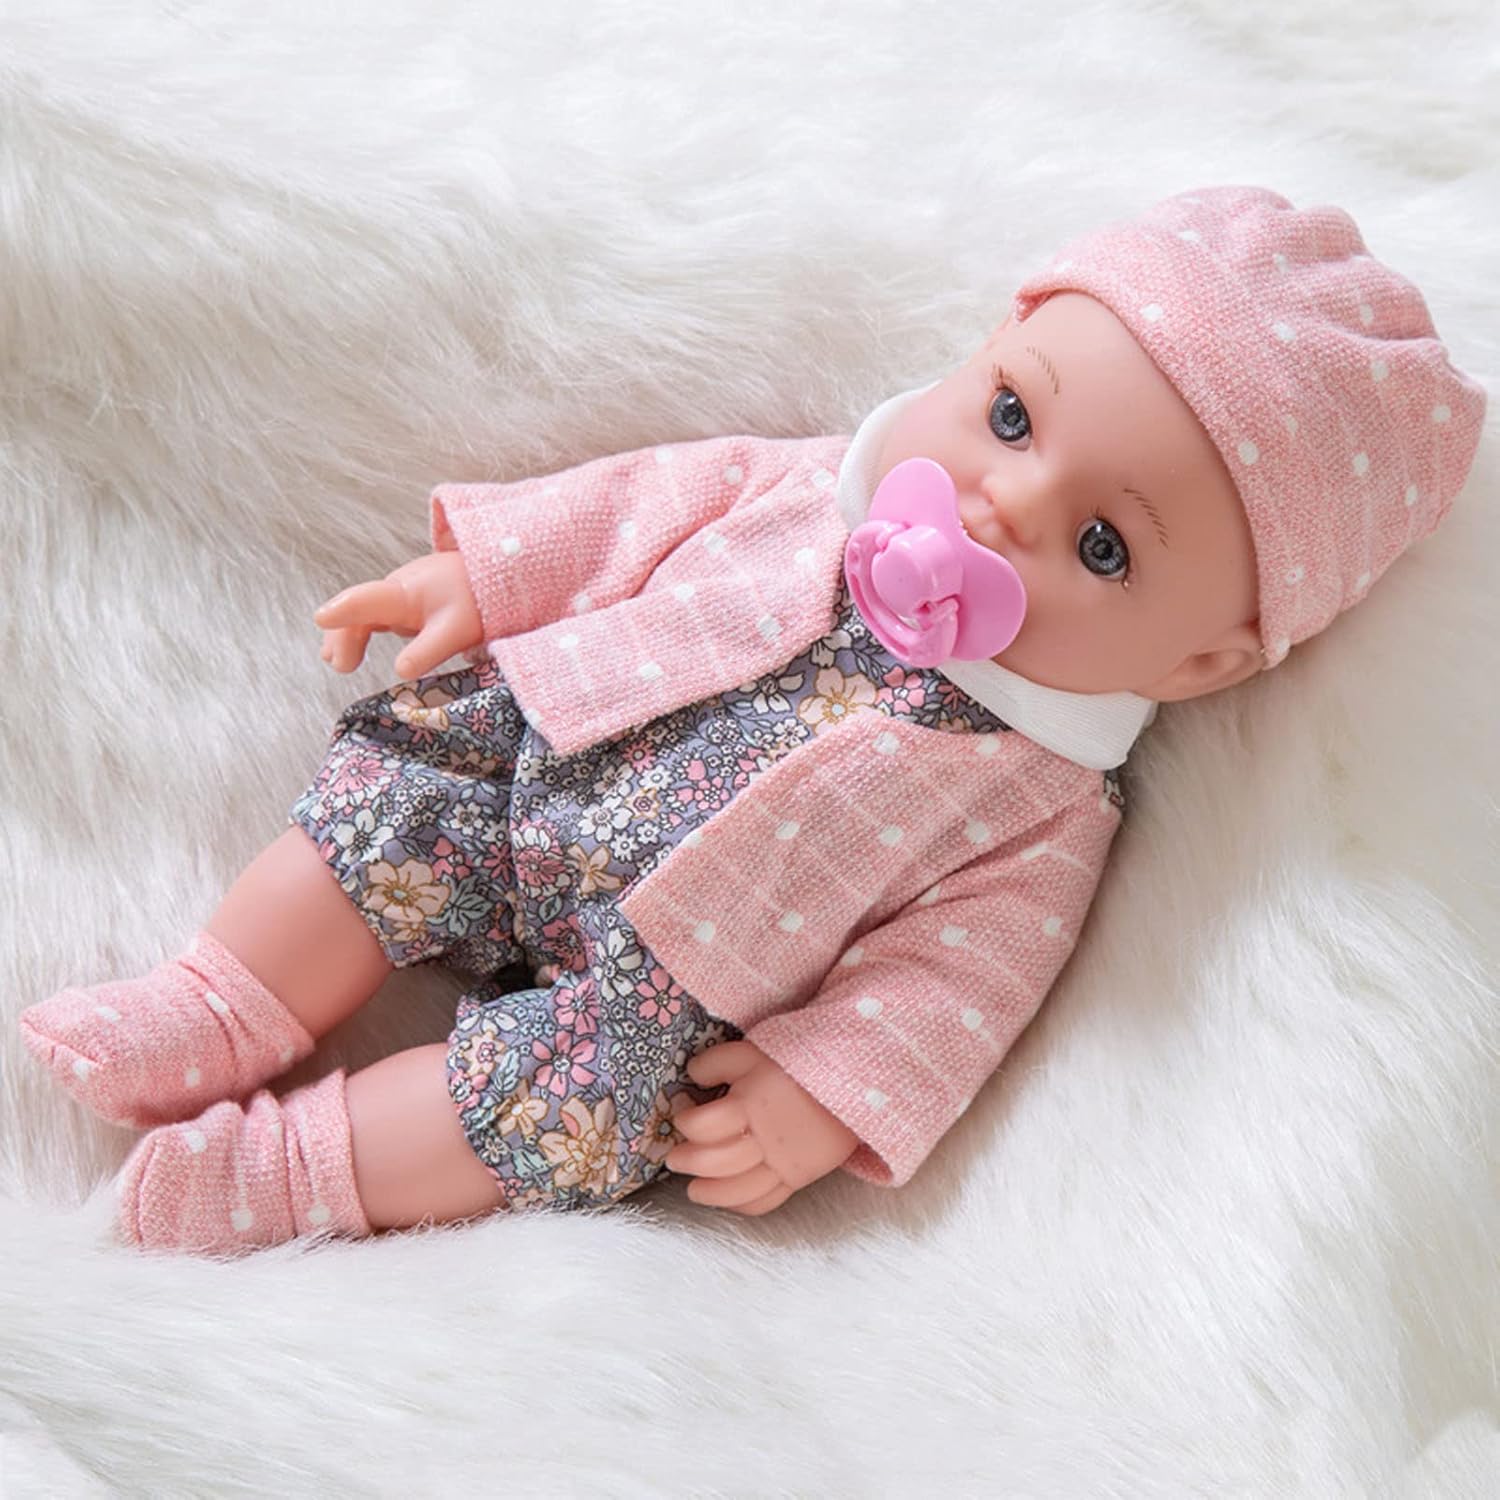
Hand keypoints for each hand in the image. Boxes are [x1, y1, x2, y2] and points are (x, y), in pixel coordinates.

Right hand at [314, 552, 482, 677]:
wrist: (495, 571)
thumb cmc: (477, 599)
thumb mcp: (457, 630)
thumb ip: (427, 651)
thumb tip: (400, 671)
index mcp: (406, 592)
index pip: (368, 599)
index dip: (344, 610)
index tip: (322, 618)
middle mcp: (395, 588)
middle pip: (358, 610)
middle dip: (342, 635)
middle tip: (340, 664)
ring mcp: (397, 593)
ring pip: (363, 614)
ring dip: (346, 636)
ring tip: (335, 661)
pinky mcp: (404, 601)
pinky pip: (373, 616)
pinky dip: (359, 634)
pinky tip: (350, 651)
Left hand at [666, 1041, 857, 1215]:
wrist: (853, 1078)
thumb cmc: (797, 1061)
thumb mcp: (753, 1050)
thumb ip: (717, 1062)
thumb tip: (691, 1076)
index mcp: (751, 1103)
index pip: (704, 1126)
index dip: (686, 1124)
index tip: (682, 1117)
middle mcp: (764, 1139)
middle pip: (716, 1161)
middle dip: (688, 1162)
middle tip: (675, 1159)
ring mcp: (783, 1163)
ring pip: (738, 1190)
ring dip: (709, 1193)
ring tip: (693, 1189)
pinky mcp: (799, 1176)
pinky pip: (767, 1201)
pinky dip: (742, 1205)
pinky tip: (728, 1199)